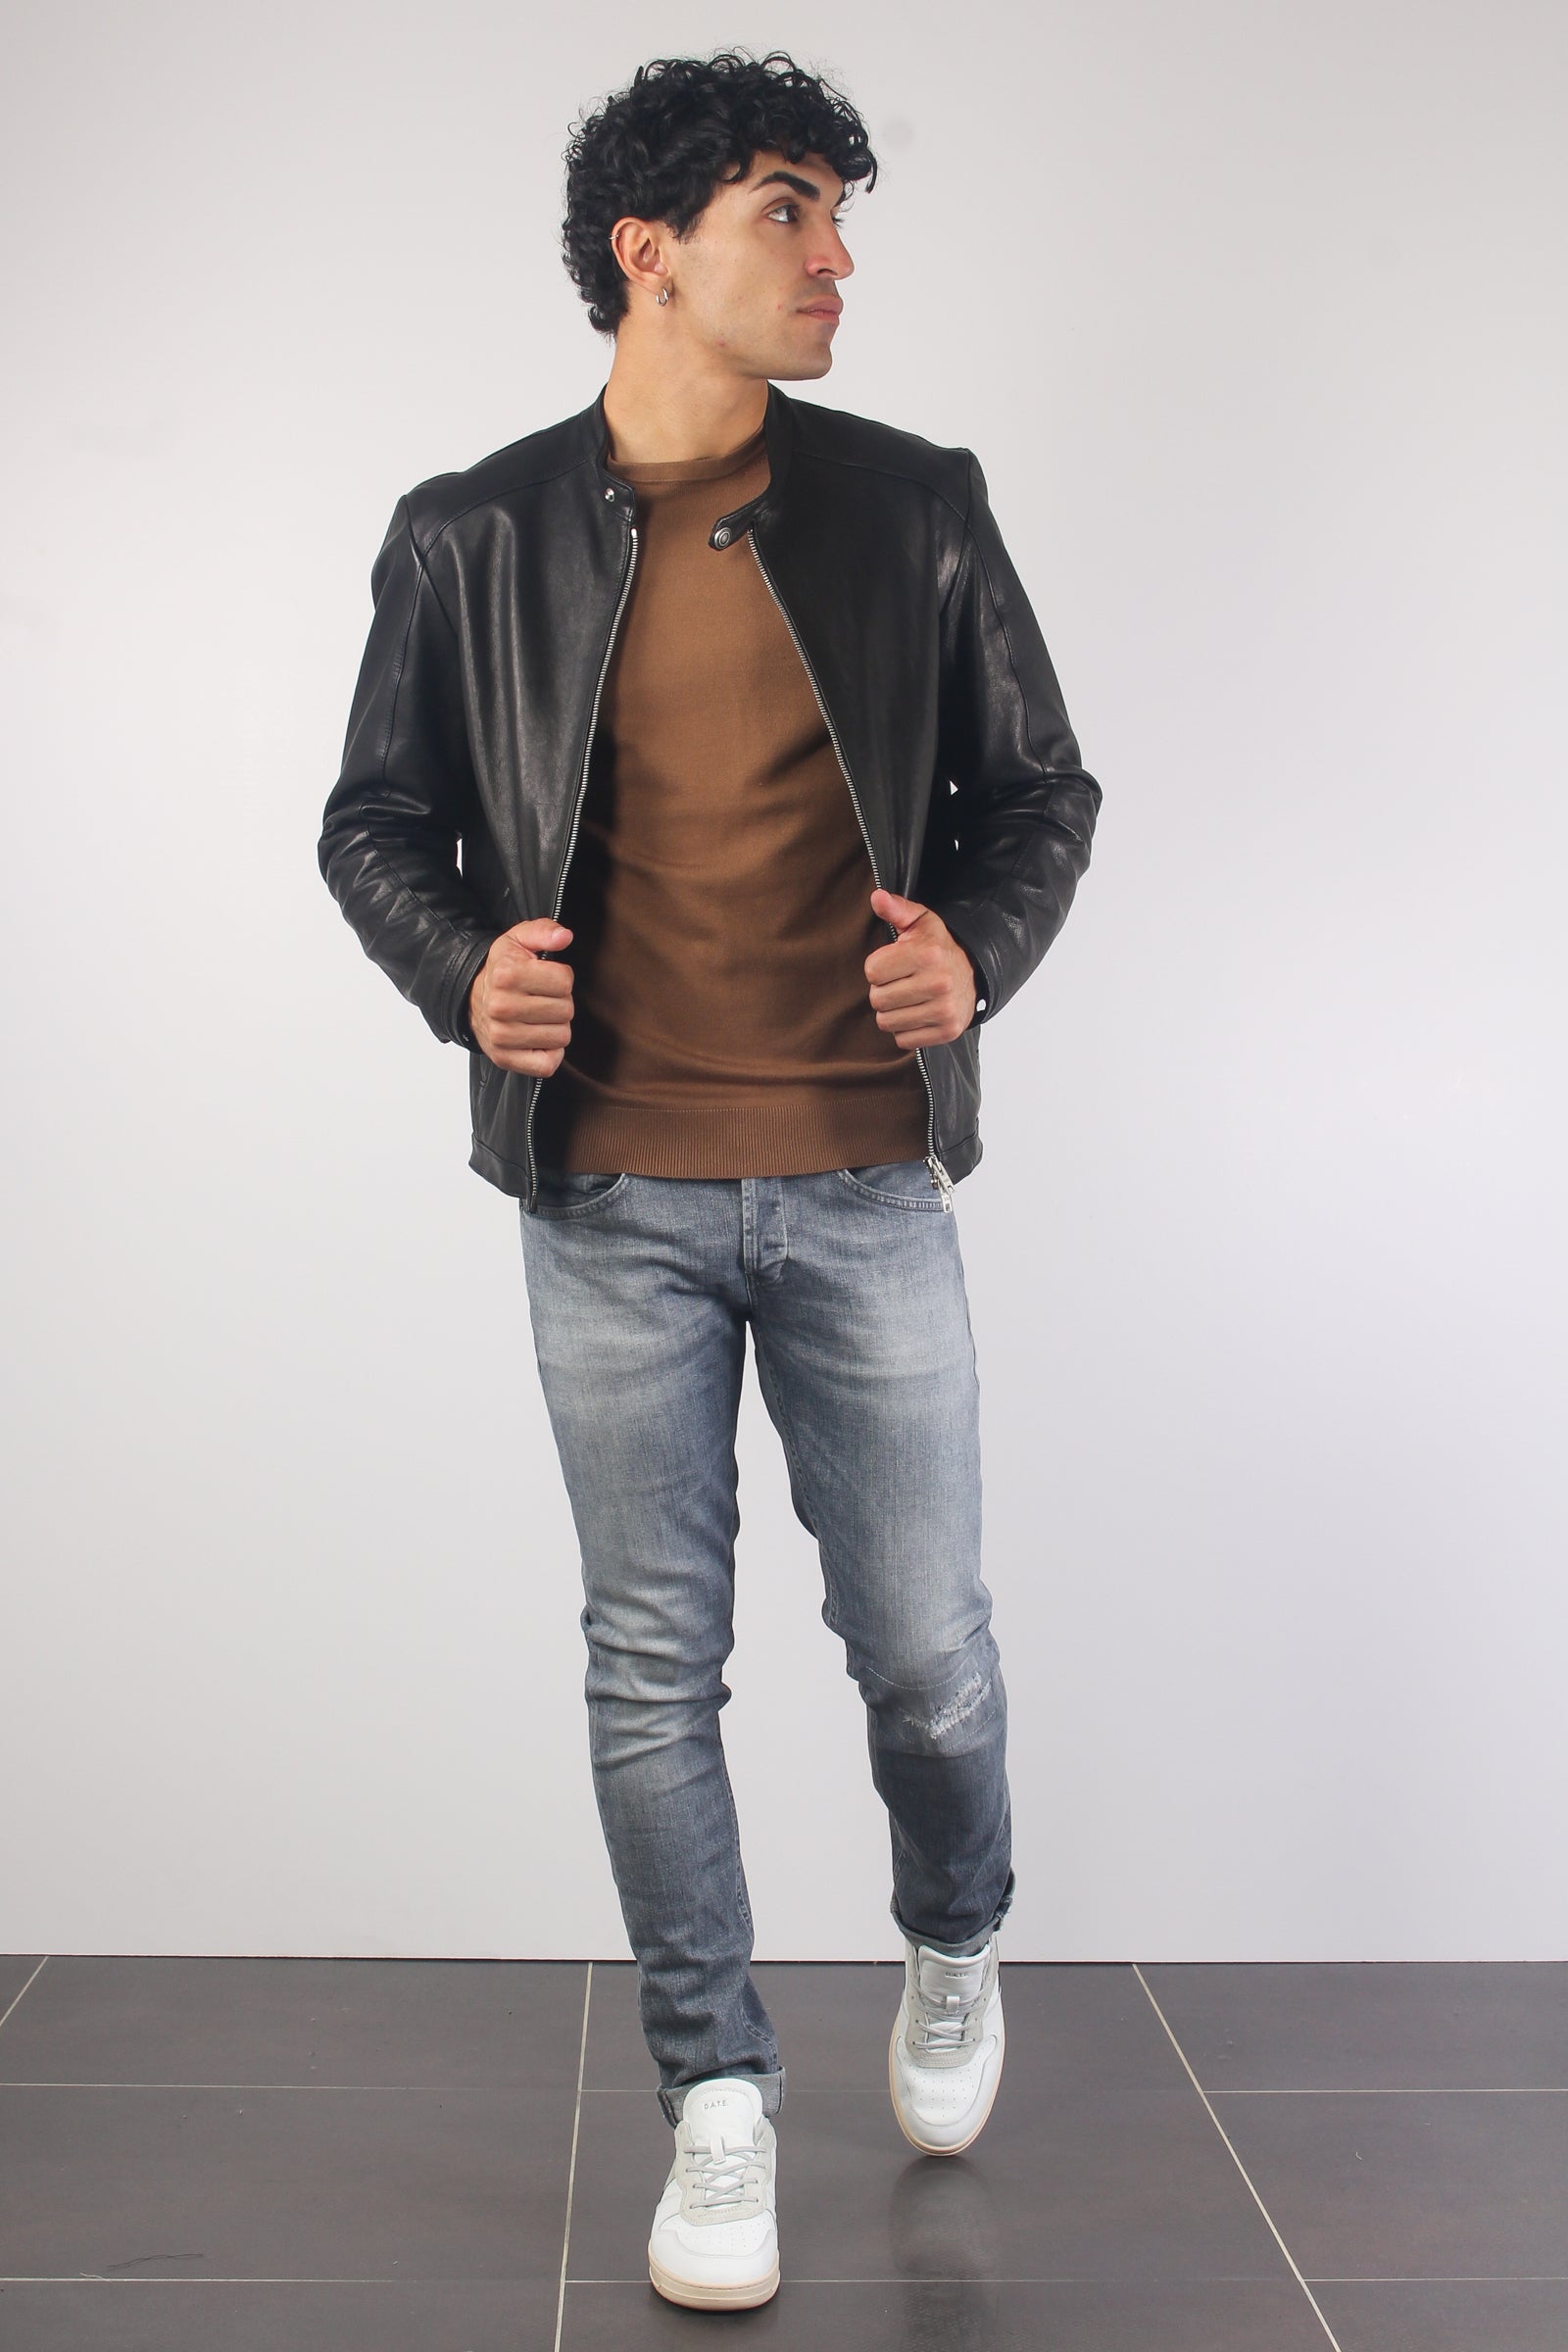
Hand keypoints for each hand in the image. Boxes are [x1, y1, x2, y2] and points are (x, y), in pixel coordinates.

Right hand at [468, 919, 575, 1072]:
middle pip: (565, 1010)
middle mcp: (500, 1006)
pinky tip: (537, 1039)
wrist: (471, 998)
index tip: (545, 978)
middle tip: (541, 999)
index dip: (561, 978)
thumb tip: (564, 936)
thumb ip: (543, 931)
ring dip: (555, 1027)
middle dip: (559, 1003)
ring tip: (537, 1017)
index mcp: (506, 974)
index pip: (565, 981)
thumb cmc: (502, 969)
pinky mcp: (505, 1059)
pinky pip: (548, 1064)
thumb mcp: (518, 940)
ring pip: (561, 1037)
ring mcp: (502, 1035)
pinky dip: (549, 1053)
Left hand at [865, 889, 977, 1046]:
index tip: (894, 963)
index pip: (872, 972)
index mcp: (927, 953)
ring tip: (908, 998)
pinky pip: (903, 1039)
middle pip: (878, 1000)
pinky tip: (917, 1013)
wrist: (974, 972)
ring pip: (887, 1022)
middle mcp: (939, 982)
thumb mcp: (920, 922)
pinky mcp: (948, 1031)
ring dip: (892, 1012)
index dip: (878, 967)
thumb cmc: (938, 946)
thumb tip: (877, 897)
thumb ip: (896, 909)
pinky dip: (906, 1029)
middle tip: (901, 983)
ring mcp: (945, 1009)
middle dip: (883, 991)